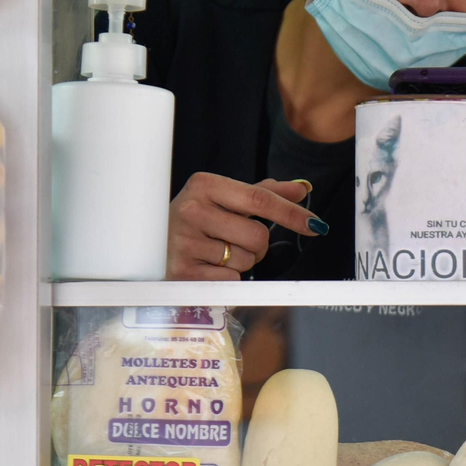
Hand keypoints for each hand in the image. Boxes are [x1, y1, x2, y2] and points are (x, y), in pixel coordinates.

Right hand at [167, 174, 323, 280]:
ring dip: (242, 262)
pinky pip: (230, 280)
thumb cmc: (197, 219)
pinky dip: (228, 278)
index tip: (316, 225)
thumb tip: (303, 189)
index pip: (260, 199)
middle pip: (258, 236)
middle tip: (235, 240)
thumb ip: (264, 193)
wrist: (149, 244)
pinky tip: (207, 268)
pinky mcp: (181, 272)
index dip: (292, 213)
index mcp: (205, 185)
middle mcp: (191, 210)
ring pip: (246, 260)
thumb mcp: (225, 198)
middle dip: (258, 244)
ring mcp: (184, 242)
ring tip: (216, 253)